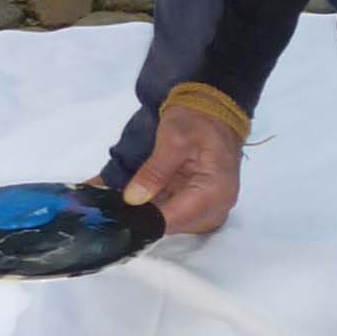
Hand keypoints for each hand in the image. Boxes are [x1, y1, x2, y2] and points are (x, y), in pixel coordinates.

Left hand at [122, 97, 242, 235]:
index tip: (119, 215)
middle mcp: (217, 205)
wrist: (214, 110)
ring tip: (128, 201)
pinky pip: (178, 214)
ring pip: (175, 223)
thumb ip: (154, 172)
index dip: (146, 221)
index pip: (176, 219)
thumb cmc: (197, 120)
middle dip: (147, 218)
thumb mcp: (172, 139)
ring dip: (152, 213)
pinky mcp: (202, 203)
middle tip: (119, 207)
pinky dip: (160, 207)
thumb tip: (133, 199)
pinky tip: (142, 197)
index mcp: (215, 191)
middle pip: (176, 226)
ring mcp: (211, 206)